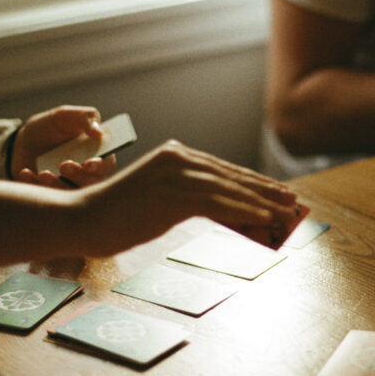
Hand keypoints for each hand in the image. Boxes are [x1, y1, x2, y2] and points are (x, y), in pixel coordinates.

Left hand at [11, 105, 117, 187]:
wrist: (23, 141)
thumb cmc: (51, 127)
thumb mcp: (66, 115)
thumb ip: (86, 118)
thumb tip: (99, 132)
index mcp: (97, 156)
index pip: (106, 166)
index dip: (100, 167)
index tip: (89, 164)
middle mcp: (87, 176)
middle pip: (91, 185)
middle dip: (79, 176)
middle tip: (64, 165)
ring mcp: (69, 188)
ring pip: (69, 196)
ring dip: (57, 185)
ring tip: (43, 173)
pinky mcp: (50, 197)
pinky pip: (44, 199)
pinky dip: (35, 186)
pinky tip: (26, 172)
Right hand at [79, 140, 298, 253]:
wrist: (82, 219)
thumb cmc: (116, 218)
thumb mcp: (157, 203)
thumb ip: (187, 200)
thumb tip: (224, 214)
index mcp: (175, 156)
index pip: (222, 169)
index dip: (253, 182)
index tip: (276, 191)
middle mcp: (178, 158)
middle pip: (232, 175)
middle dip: (265, 189)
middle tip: (292, 200)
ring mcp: (175, 174)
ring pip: (230, 188)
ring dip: (263, 201)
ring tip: (287, 211)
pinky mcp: (172, 194)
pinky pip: (218, 202)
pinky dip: (244, 210)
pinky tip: (265, 217)